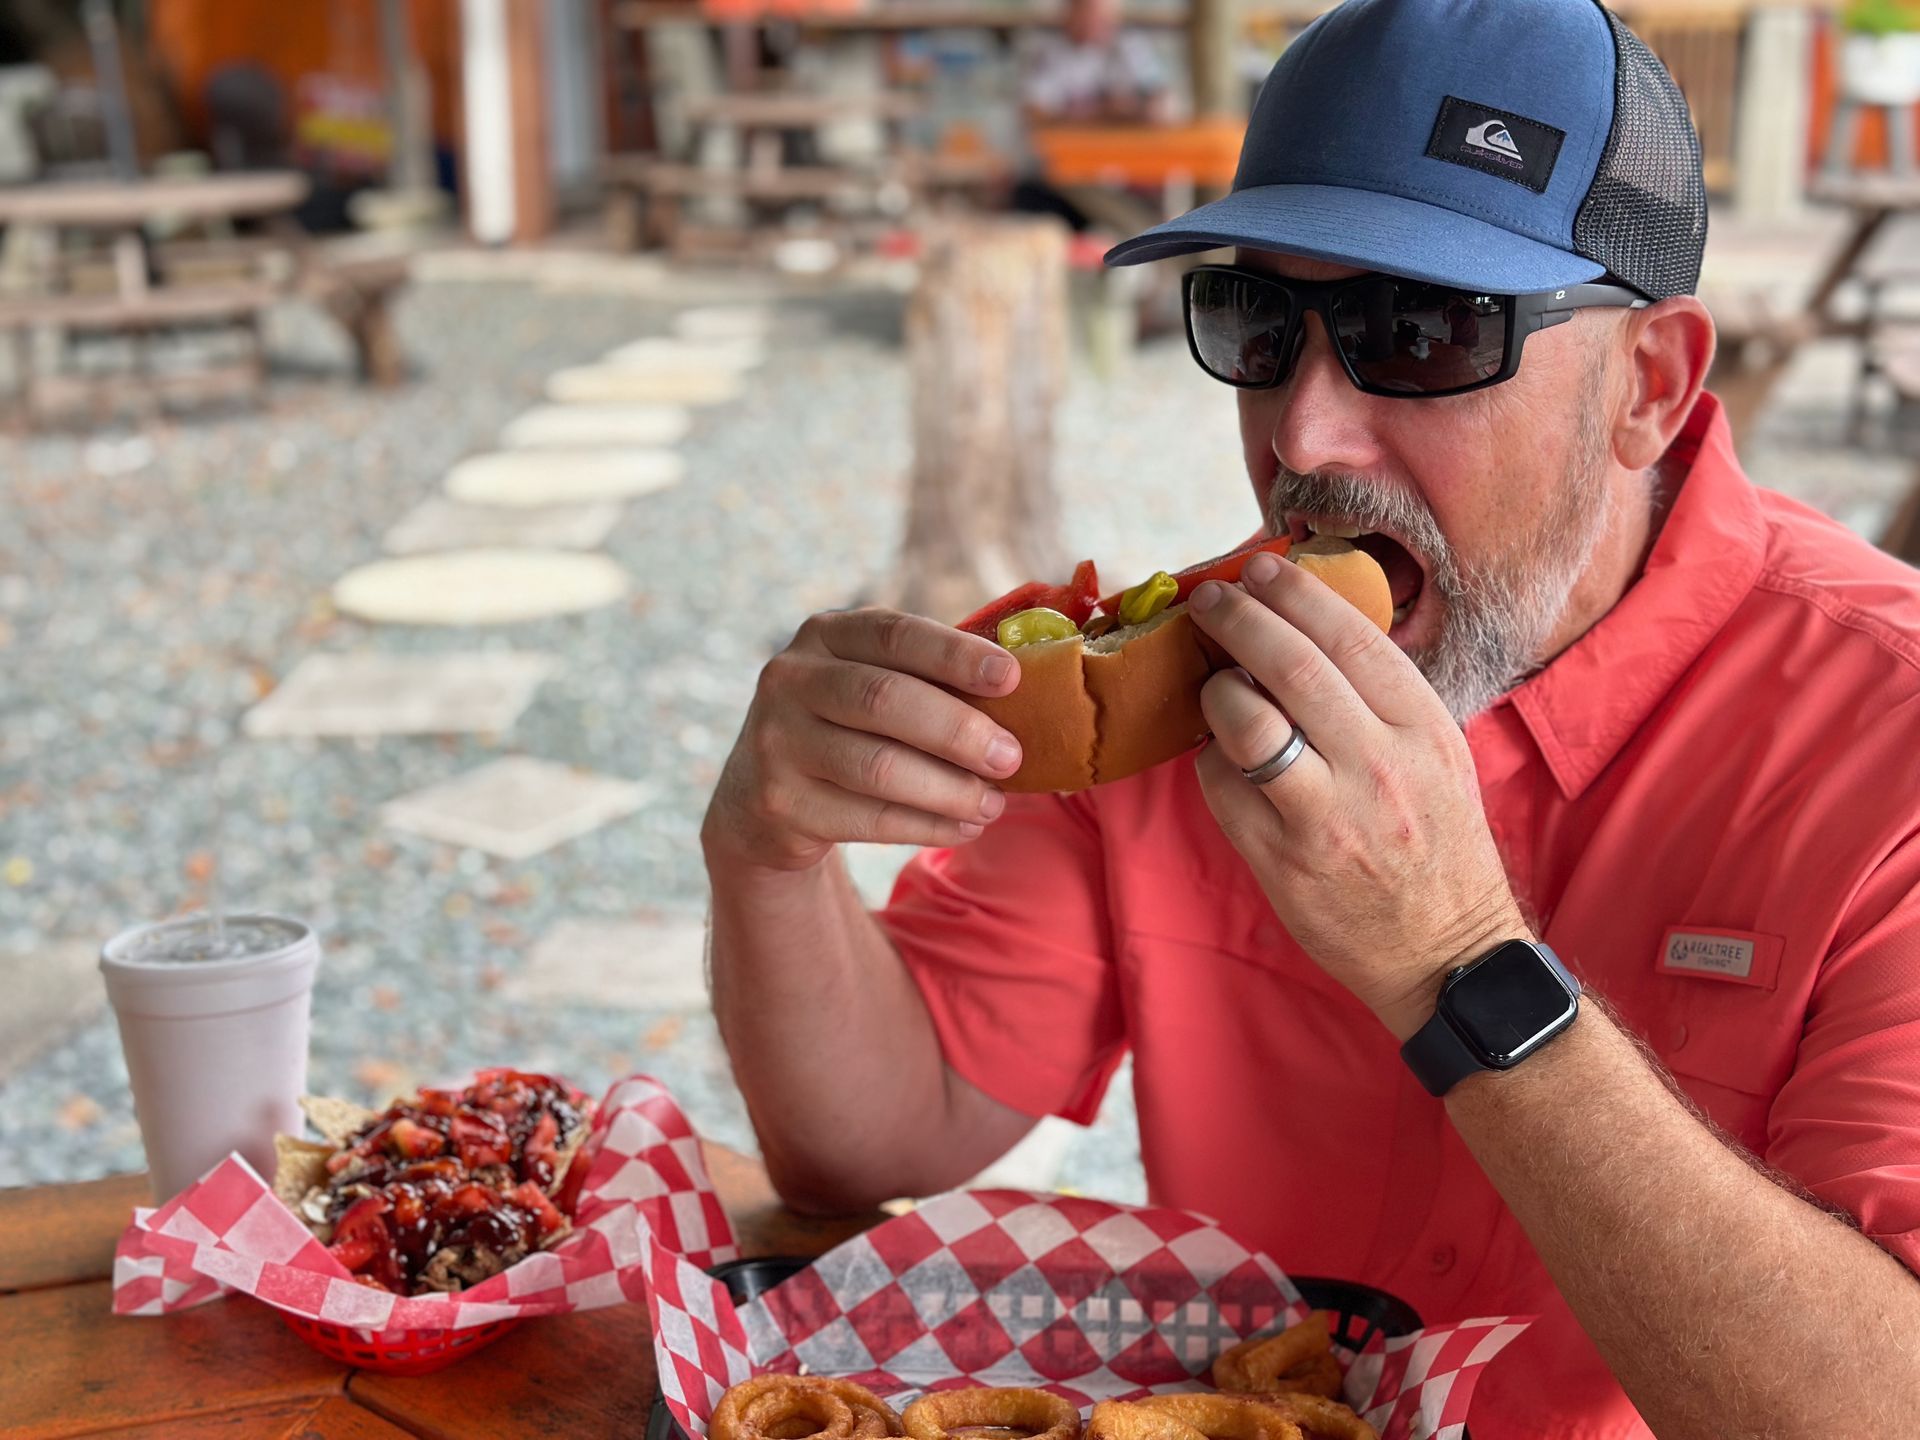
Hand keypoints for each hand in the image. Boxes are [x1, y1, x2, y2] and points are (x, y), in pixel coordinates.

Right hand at [703, 609, 1023, 871]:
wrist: (761, 796)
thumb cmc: (848, 728)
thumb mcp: (873, 683)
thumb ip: (931, 678)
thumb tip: (1034, 689)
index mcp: (825, 634)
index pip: (895, 635)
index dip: (955, 654)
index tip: (1011, 677)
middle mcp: (790, 678)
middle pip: (885, 699)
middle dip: (958, 730)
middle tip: (1012, 756)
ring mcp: (776, 740)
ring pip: (878, 766)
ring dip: (949, 789)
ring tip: (993, 804)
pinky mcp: (778, 801)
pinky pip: (868, 818)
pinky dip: (926, 826)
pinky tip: (963, 827)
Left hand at [1186, 552, 1530, 1041]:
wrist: (1447, 950)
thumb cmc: (1436, 843)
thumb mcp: (1437, 754)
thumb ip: (1380, 697)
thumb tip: (1304, 628)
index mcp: (1422, 728)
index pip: (1350, 636)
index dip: (1294, 593)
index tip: (1258, 569)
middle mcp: (1379, 765)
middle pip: (1291, 666)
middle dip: (1238, 619)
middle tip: (1208, 600)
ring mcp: (1328, 815)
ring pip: (1247, 723)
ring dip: (1217, 691)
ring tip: (1214, 683)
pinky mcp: (1283, 860)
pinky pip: (1222, 786)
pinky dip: (1211, 759)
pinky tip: (1221, 757)